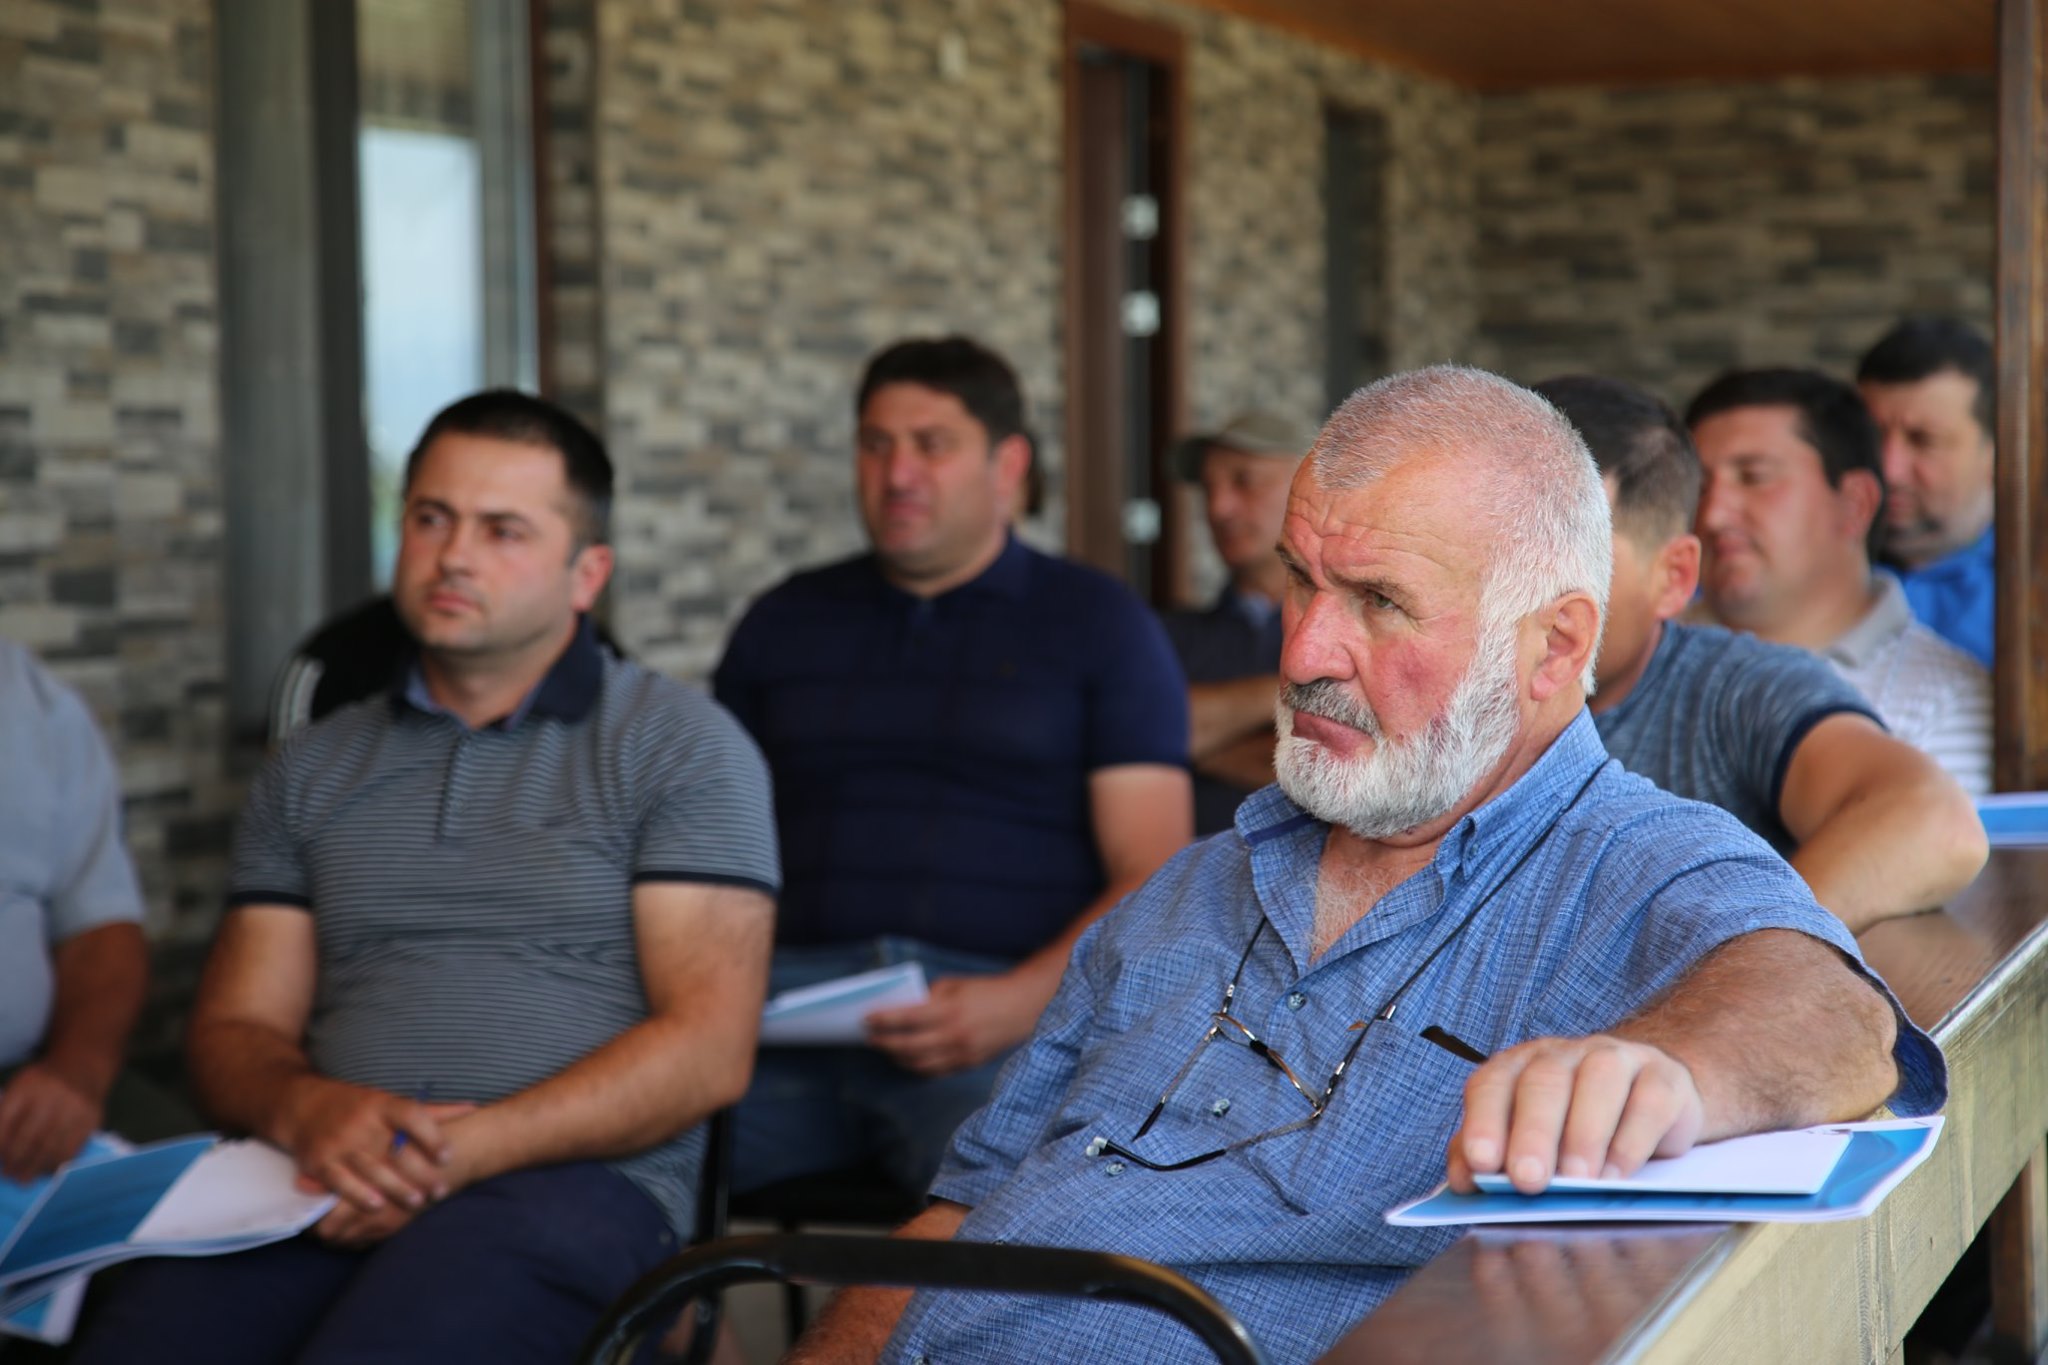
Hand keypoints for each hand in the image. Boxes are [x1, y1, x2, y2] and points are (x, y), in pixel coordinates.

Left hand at [0, 1062, 101, 1180]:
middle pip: (30, 1136)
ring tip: (24, 1179)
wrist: (83, 1067)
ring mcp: (75, 1107)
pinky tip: (46, 1170)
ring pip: (52, 1145)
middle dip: (16, 1160)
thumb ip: (5, 1114)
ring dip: (35, 1167)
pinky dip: (56, 1163)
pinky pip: (72, 1147)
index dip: (0, 1144)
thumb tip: (0, 1151)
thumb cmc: (41, 1084)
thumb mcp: (19, 1087)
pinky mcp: (92, 1118)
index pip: (7, 1121)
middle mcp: (53, 1094)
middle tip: (9, 1174)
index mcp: (27, 1086)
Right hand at [303, 1101, 478, 1247]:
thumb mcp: (390, 1102)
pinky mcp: (319, 1161)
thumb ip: (431, 1111)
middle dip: (420, 1173)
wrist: (302, 1106)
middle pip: (394, 1150)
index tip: (448, 1156)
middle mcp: (361, 1123)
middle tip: (441, 1191)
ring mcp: (339, 1142)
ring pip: (370, 1168)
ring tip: (417, 1202)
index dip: (431, 1136)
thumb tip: (473, 1108)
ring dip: (394, 1187)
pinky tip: (376, 1206)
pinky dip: (357, 1194)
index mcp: (381, 1105)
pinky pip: (339, 1181)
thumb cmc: (357, 1107)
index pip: (411, 1115)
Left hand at [864, 974, 1042, 1075]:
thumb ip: (930, 997)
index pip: (907, 1018)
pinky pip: (936, 1071)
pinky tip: (908, 1058)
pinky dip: (918, 1066)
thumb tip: (905, 1008)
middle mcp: (955, 1036)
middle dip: (885, 1042)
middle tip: (870, 1037)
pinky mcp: (968, 1064)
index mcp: (951, 1011)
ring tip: (886, 1048)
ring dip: (898, 1057)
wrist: (1023, 1008)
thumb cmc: (987, 991)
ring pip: (919, 1064)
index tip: (867, 1018)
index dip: (884, 1019)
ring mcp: (962, 1054)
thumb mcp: (956, 985)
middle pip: (908, 1046)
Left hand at [1446, 1034, 1703, 1193]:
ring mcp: (1617, 1060)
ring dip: (1584, 1135)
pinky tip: (1618, 1174)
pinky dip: (1631, 1140)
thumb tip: (1465, 1182)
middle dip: (1533, 1134)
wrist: (1651, 1102)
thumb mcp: (1530, 1140)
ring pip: (1598, 1081)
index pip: (1491, 1084)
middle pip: (1543, 1082)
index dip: (1483, 1122)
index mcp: (1519, 1067)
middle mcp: (1564, 1055)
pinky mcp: (1664, 1079)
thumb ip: (1494, 1156)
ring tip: (1578, 1183)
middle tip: (1528, 1181)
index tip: (1481, 1164)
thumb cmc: (1576, 1127)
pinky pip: (1649, 1101)